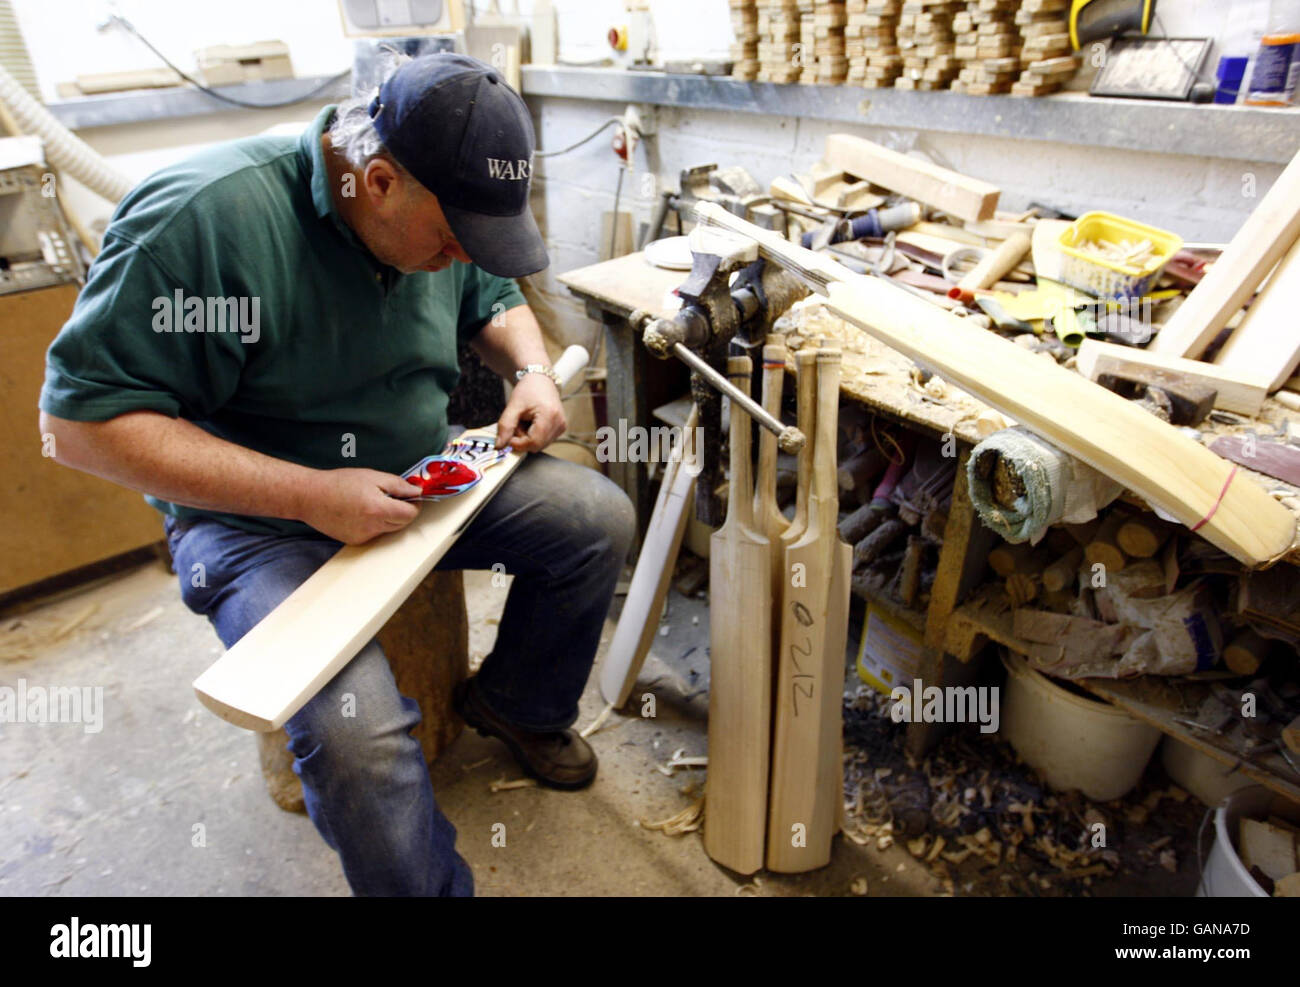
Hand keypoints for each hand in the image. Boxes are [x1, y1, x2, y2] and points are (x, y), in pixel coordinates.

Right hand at [298, 468, 422, 543]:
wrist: (310, 496)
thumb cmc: (339, 483)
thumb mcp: (373, 476)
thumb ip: (399, 485)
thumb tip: (417, 491)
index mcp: (378, 510)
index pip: (410, 514)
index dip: (414, 504)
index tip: (410, 495)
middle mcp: (372, 528)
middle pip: (402, 523)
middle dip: (401, 510)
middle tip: (390, 495)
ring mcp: (363, 537)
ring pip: (388, 529)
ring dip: (388, 517)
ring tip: (370, 502)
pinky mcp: (355, 541)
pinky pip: (374, 533)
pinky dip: (374, 523)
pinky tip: (359, 511)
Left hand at [494, 373, 566, 452]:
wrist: (540, 379)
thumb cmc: (528, 389)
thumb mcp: (513, 406)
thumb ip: (505, 426)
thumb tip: (499, 445)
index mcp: (549, 416)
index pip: (533, 442)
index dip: (518, 443)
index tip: (509, 435)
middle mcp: (559, 423)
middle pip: (536, 446)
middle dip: (523, 439)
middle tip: (518, 423)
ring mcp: (561, 427)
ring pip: (540, 445)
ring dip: (528, 437)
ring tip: (526, 421)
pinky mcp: (560, 428)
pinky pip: (544, 440)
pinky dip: (534, 435)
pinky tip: (532, 423)